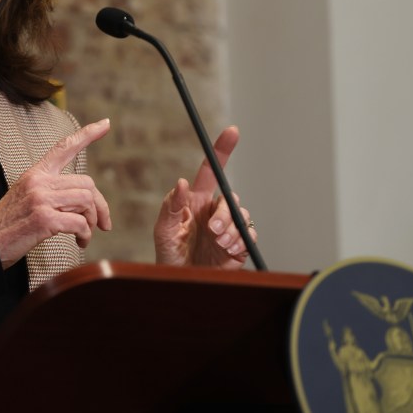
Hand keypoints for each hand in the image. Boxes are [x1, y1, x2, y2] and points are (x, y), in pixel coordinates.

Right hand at [0, 119, 111, 268]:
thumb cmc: (9, 223)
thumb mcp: (25, 195)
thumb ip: (50, 190)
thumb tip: (83, 198)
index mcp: (35, 173)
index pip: (64, 147)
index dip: (87, 135)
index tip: (105, 123)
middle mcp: (39, 181)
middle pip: (86, 183)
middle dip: (100, 206)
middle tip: (102, 224)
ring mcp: (41, 199)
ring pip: (86, 201)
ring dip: (92, 222)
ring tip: (85, 234)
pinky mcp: (44, 219)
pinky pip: (80, 223)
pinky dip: (85, 235)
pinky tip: (80, 242)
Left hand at [153, 126, 256, 268]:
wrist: (180, 280)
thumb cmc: (169, 254)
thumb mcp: (164, 230)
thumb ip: (171, 206)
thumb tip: (181, 183)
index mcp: (196, 201)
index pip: (211, 171)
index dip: (222, 150)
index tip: (232, 131)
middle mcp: (213, 210)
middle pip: (230, 198)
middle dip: (224, 213)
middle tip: (213, 230)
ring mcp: (227, 227)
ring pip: (241, 215)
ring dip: (231, 229)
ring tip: (218, 243)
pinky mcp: (238, 244)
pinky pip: (249, 234)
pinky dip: (240, 240)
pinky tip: (227, 249)